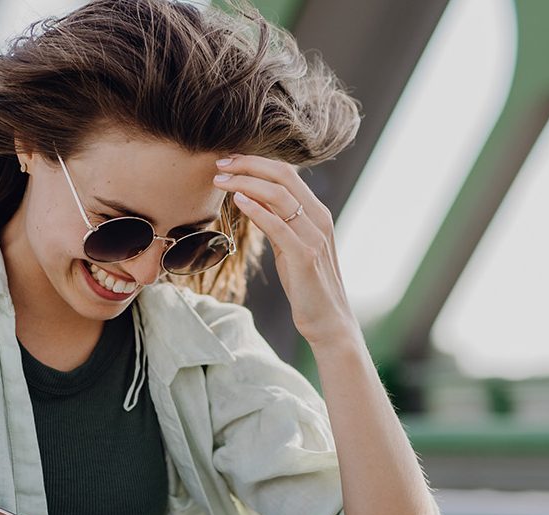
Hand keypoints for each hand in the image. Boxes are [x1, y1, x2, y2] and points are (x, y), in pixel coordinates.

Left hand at [213, 154, 360, 346]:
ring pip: (279, 195)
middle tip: (220, 163)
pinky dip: (257, 210)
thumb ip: (276, 222)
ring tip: (221, 180)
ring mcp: (314, 236)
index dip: (256, 162)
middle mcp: (319, 218)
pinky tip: (238, 201)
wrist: (327, 319)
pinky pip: (278, 226)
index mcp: (316, 212)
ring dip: (246, 183)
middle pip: (283, 176)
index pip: (286, 173)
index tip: (229, 160)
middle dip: (248, 164)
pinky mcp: (305, 256)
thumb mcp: (289, 246)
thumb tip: (251, 199)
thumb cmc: (305, 283)